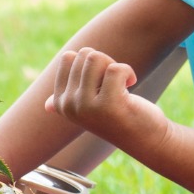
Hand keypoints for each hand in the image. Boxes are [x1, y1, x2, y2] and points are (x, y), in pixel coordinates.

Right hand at [44, 48, 168, 155]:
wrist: (145, 138)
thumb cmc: (119, 118)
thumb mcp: (90, 109)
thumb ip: (69, 102)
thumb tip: (47, 105)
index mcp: (60, 103)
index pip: (68, 58)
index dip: (92, 63)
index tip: (102, 83)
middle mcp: (68, 105)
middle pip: (85, 54)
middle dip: (106, 63)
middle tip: (115, 84)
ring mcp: (85, 106)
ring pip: (97, 58)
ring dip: (116, 66)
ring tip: (121, 85)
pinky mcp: (108, 105)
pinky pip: (116, 68)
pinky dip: (128, 72)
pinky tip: (131, 85)